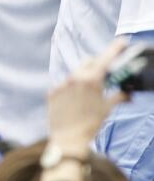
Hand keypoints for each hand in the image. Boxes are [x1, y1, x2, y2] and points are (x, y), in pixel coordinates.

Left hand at [48, 38, 128, 152]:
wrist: (68, 139)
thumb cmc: (91, 124)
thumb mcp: (107, 109)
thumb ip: (119, 97)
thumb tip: (129, 94)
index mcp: (92, 80)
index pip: (105, 59)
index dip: (115, 49)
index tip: (122, 41)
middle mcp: (75, 78)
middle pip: (89, 62)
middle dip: (98, 64)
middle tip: (104, 72)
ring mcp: (62, 84)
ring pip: (76, 73)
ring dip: (84, 78)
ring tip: (89, 93)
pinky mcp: (52, 91)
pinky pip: (64, 85)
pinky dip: (72, 89)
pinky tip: (75, 101)